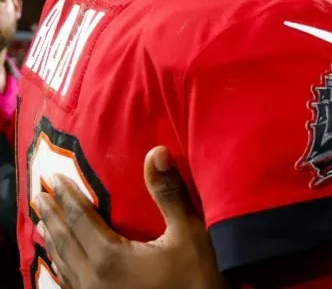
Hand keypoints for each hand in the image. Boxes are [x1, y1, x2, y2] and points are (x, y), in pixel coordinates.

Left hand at [33, 146, 225, 288]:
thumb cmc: (196, 277)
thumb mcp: (188, 233)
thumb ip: (168, 194)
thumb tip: (157, 152)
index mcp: (110, 256)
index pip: (80, 218)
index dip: (67, 196)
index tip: (53, 177)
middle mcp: (93, 277)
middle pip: (65, 240)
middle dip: (52, 216)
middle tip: (40, 195)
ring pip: (63, 263)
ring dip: (53, 240)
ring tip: (43, 223)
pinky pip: (70, 282)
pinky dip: (61, 266)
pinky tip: (60, 263)